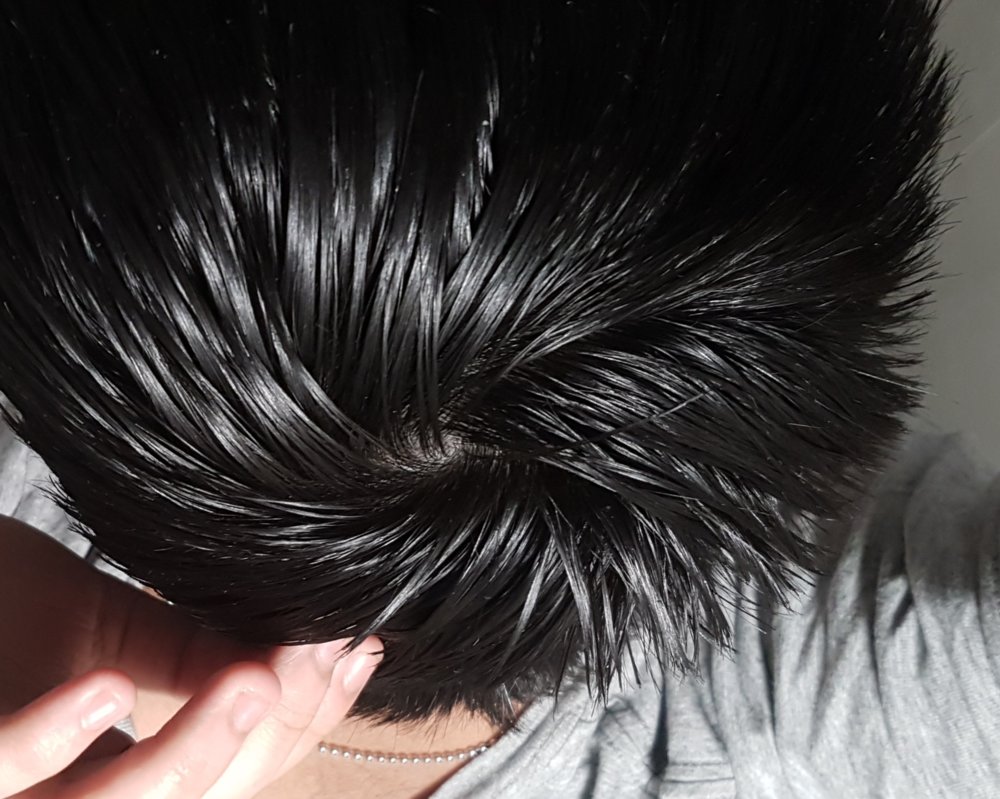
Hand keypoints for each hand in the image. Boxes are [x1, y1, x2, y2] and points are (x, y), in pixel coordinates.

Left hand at [0, 516, 381, 796]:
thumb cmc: (1, 613)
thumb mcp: (108, 634)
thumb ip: (198, 652)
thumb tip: (318, 646)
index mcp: (104, 777)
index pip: (226, 776)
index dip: (298, 726)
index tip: (352, 657)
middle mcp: (65, 798)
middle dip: (265, 737)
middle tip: (320, 659)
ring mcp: (16, 789)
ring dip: (185, 754)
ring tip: (251, 677)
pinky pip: (1, 769)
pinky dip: (45, 742)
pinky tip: (100, 694)